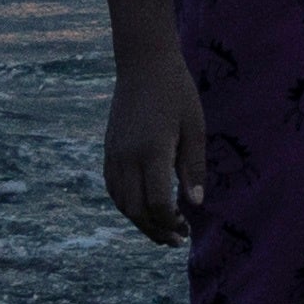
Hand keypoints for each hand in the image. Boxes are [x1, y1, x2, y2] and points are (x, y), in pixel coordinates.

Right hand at [98, 51, 200, 241]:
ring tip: (162, 231)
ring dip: (140, 222)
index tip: (187, 228)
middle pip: (136, 210)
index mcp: (152, 151)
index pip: (157, 203)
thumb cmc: (177, 92)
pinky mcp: (108, 150)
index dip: (172, 222)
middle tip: (176, 240)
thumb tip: (194, 204)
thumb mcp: (195, 127)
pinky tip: (143, 209)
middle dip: (156, 230)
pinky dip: (126, 205)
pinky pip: (113, 188)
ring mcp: (114, 154)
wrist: (143, 64)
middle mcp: (128, 157)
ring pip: (121, 203)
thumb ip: (193, 167)